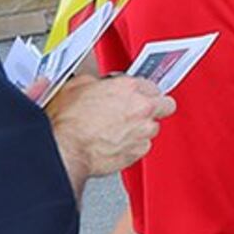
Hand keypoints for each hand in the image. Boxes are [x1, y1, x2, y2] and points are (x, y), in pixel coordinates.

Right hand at [48, 73, 170, 178]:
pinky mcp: (138, 152)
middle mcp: (142, 108)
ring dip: (141, 128)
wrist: (66, 150)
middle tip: (140, 110)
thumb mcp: (77, 86)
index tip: (137, 95)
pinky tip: (116, 142)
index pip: (152, 85)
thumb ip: (98, 82)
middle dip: (155, 106)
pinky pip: (143, 146)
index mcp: (129, 88)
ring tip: (121, 129)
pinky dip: (133, 145)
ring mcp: (143, 131)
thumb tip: (99, 84)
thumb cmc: (69, 122)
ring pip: (154, 127)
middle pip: (166, 105)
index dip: (143, 91)